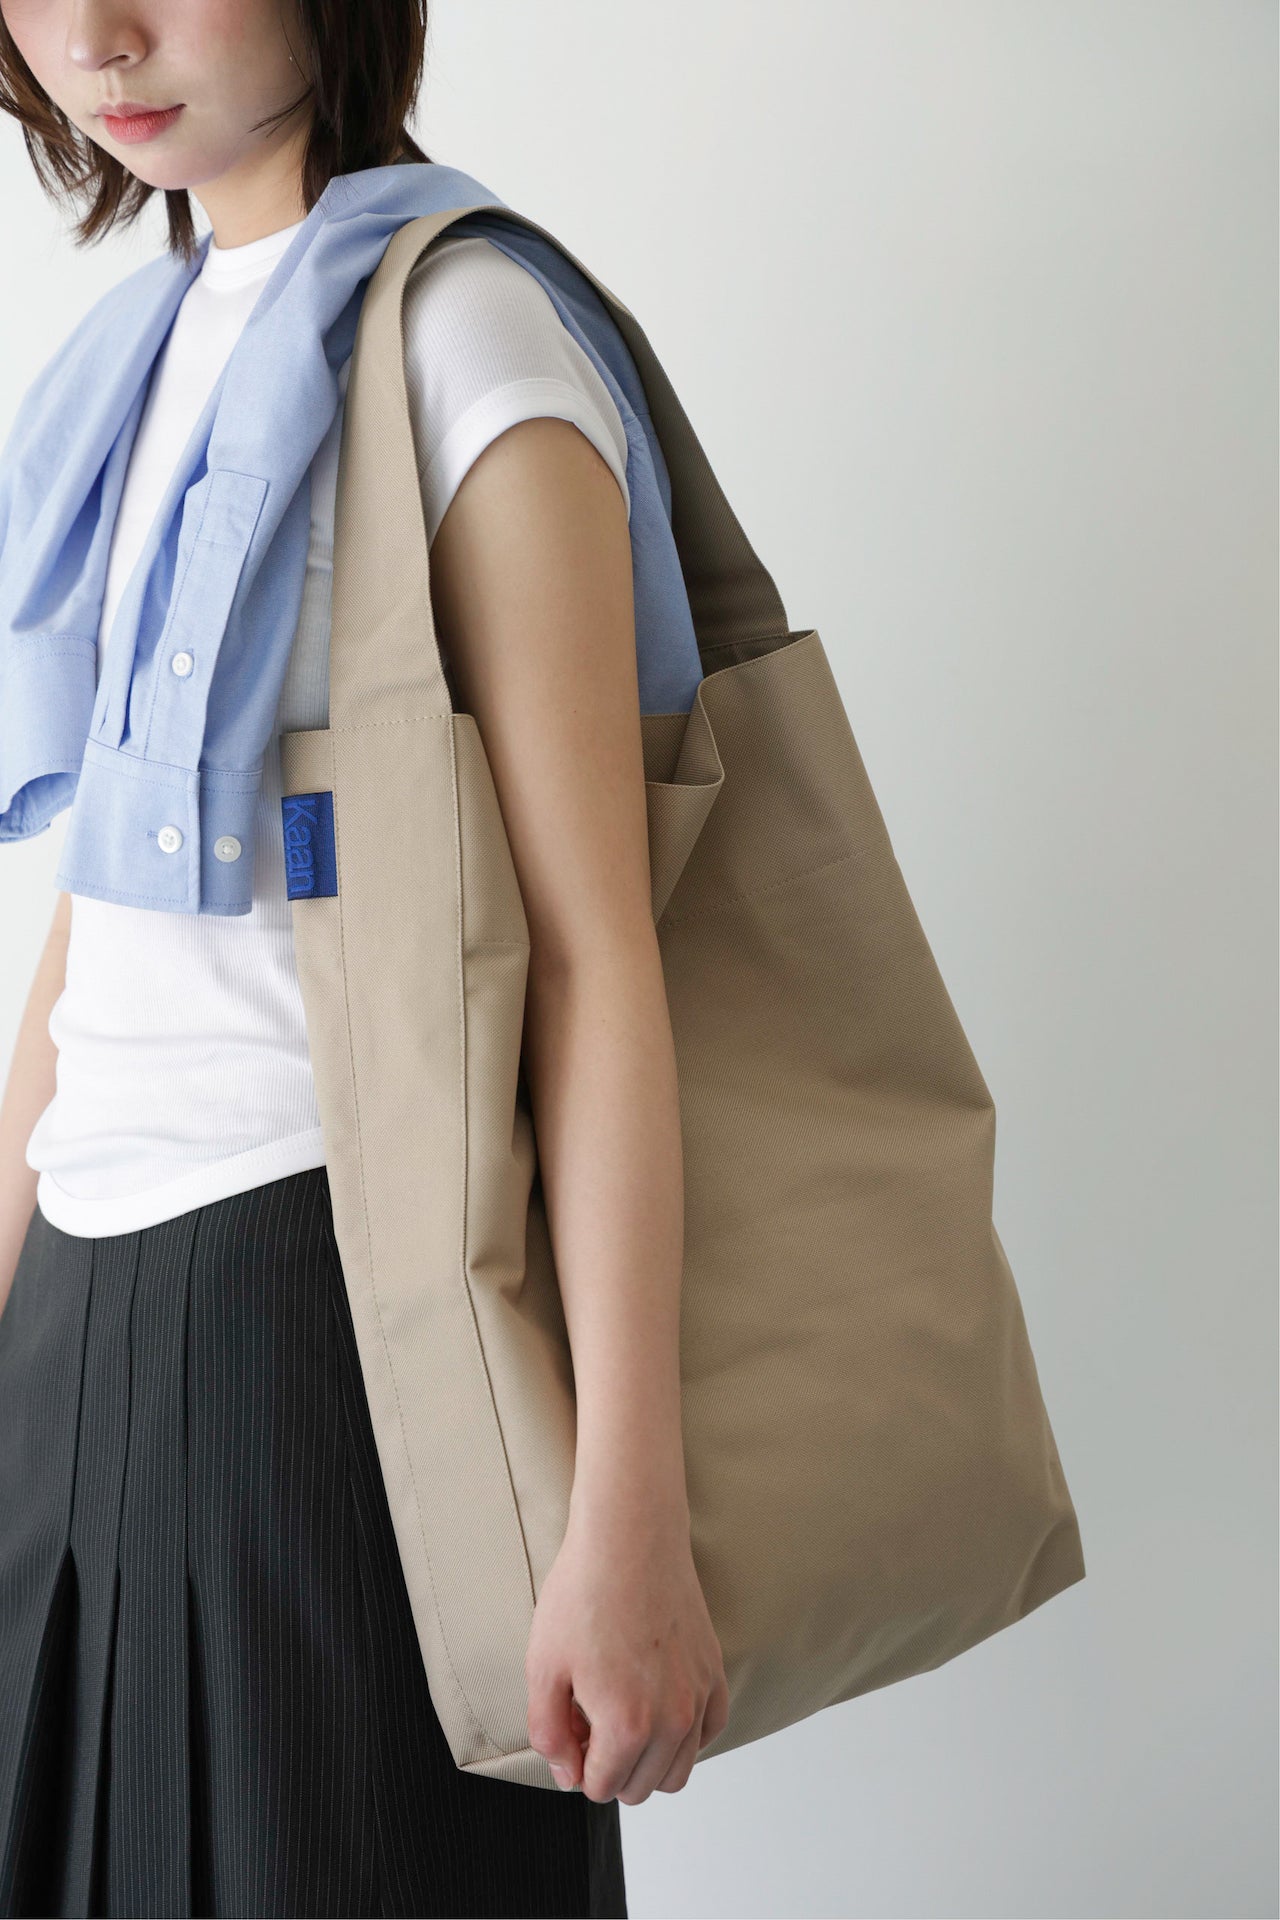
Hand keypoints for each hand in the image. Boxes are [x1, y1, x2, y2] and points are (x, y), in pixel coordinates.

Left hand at [525, 1499, 729, 1803]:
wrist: (629, 1536)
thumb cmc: (584, 1594)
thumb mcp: (543, 1667)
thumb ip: (548, 1734)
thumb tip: (568, 1774)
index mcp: (627, 1725)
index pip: (602, 1787)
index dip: (577, 1763)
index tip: (570, 1725)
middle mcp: (673, 1719)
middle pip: (642, 1788)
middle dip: (611, 1767)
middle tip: (591, 1719)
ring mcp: (700, 1695)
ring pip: (679, 1770)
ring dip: (648, 1759)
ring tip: (622, 1714)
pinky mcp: (715, 1671)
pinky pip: (709, 1732)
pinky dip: (685, 1735)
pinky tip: (657, 1705)